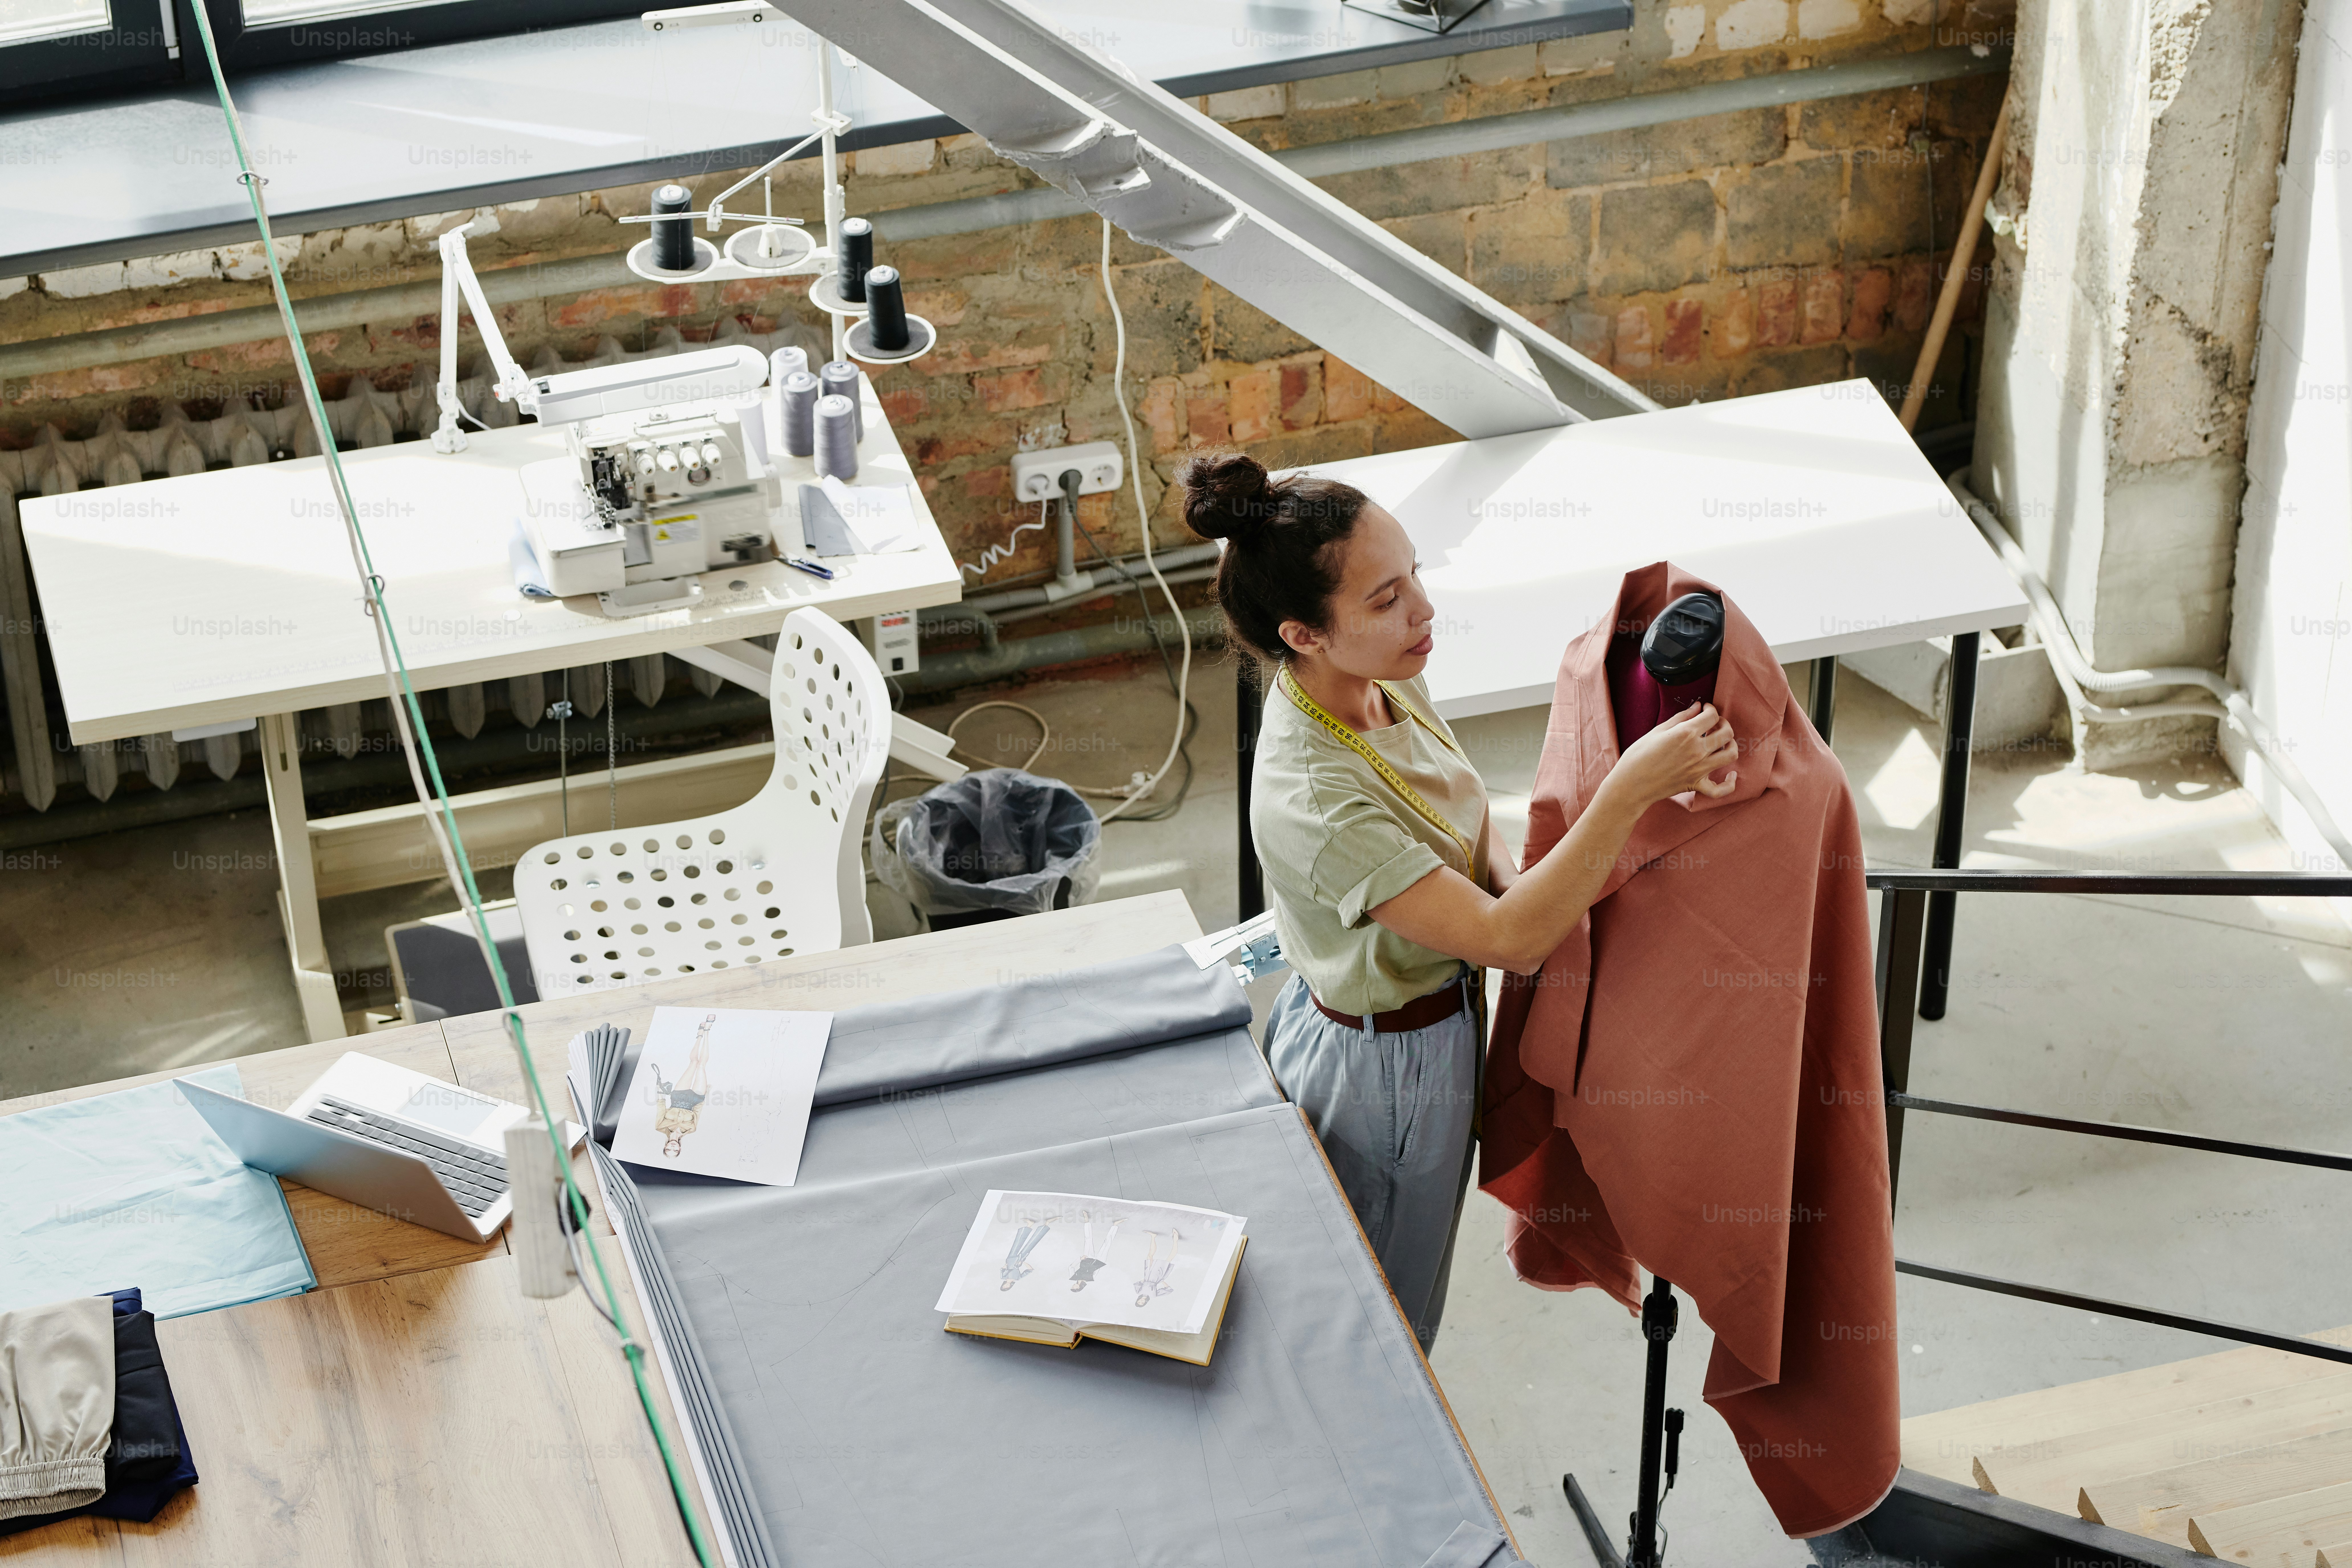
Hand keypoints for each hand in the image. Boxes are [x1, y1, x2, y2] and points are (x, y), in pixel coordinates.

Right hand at [1611, 702, 1737, 804]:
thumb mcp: (1657, 731)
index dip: (1711, 709)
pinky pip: (1720, 789)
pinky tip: (1731, 775)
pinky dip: (1730, 783)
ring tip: (1723, 742)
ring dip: (1731, 745)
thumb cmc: (1638, 756)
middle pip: (1727, 733)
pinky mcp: (1696, 785)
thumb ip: (1681, 717)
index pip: (1712, 716)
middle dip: (1724, 723)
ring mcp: (1698, 769)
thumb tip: (1697, 707)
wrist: (1630, 784)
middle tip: (1715, 722)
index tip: (1706, 708)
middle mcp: (1697, 750)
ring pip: (1730, 754)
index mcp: (1685, 733)